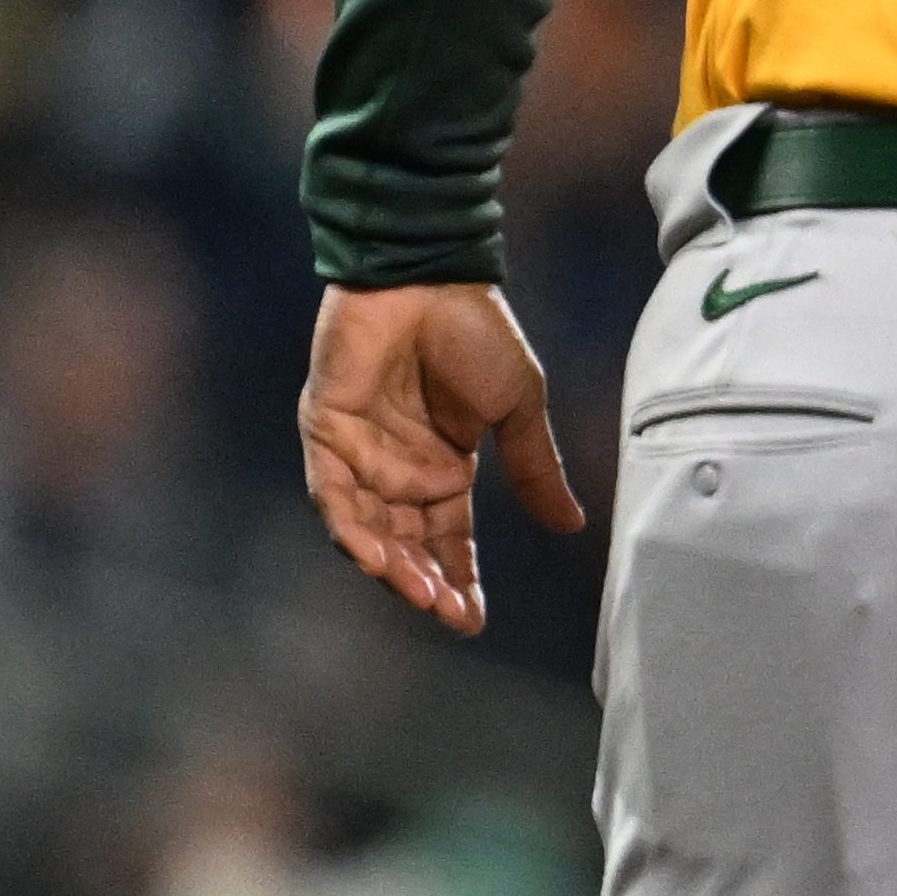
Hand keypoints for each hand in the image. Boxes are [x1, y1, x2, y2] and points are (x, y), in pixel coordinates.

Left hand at [299, 280, 582, 633]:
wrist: (430, 276)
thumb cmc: (477, 331)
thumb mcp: (518, 408)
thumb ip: (534, 468)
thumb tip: (571, 525)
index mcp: (444, 466)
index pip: (448, 538)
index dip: (462, 577)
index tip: (475, 619)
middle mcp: (398, 468)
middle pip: (407, 543)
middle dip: (428, 583)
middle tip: (451, 614)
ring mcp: (358, 451)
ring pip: (367, 528)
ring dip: (392, 565)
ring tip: (422, 594)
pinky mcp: (325, 428)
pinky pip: (331, 491)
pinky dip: (351, 526)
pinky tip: (377, 556)